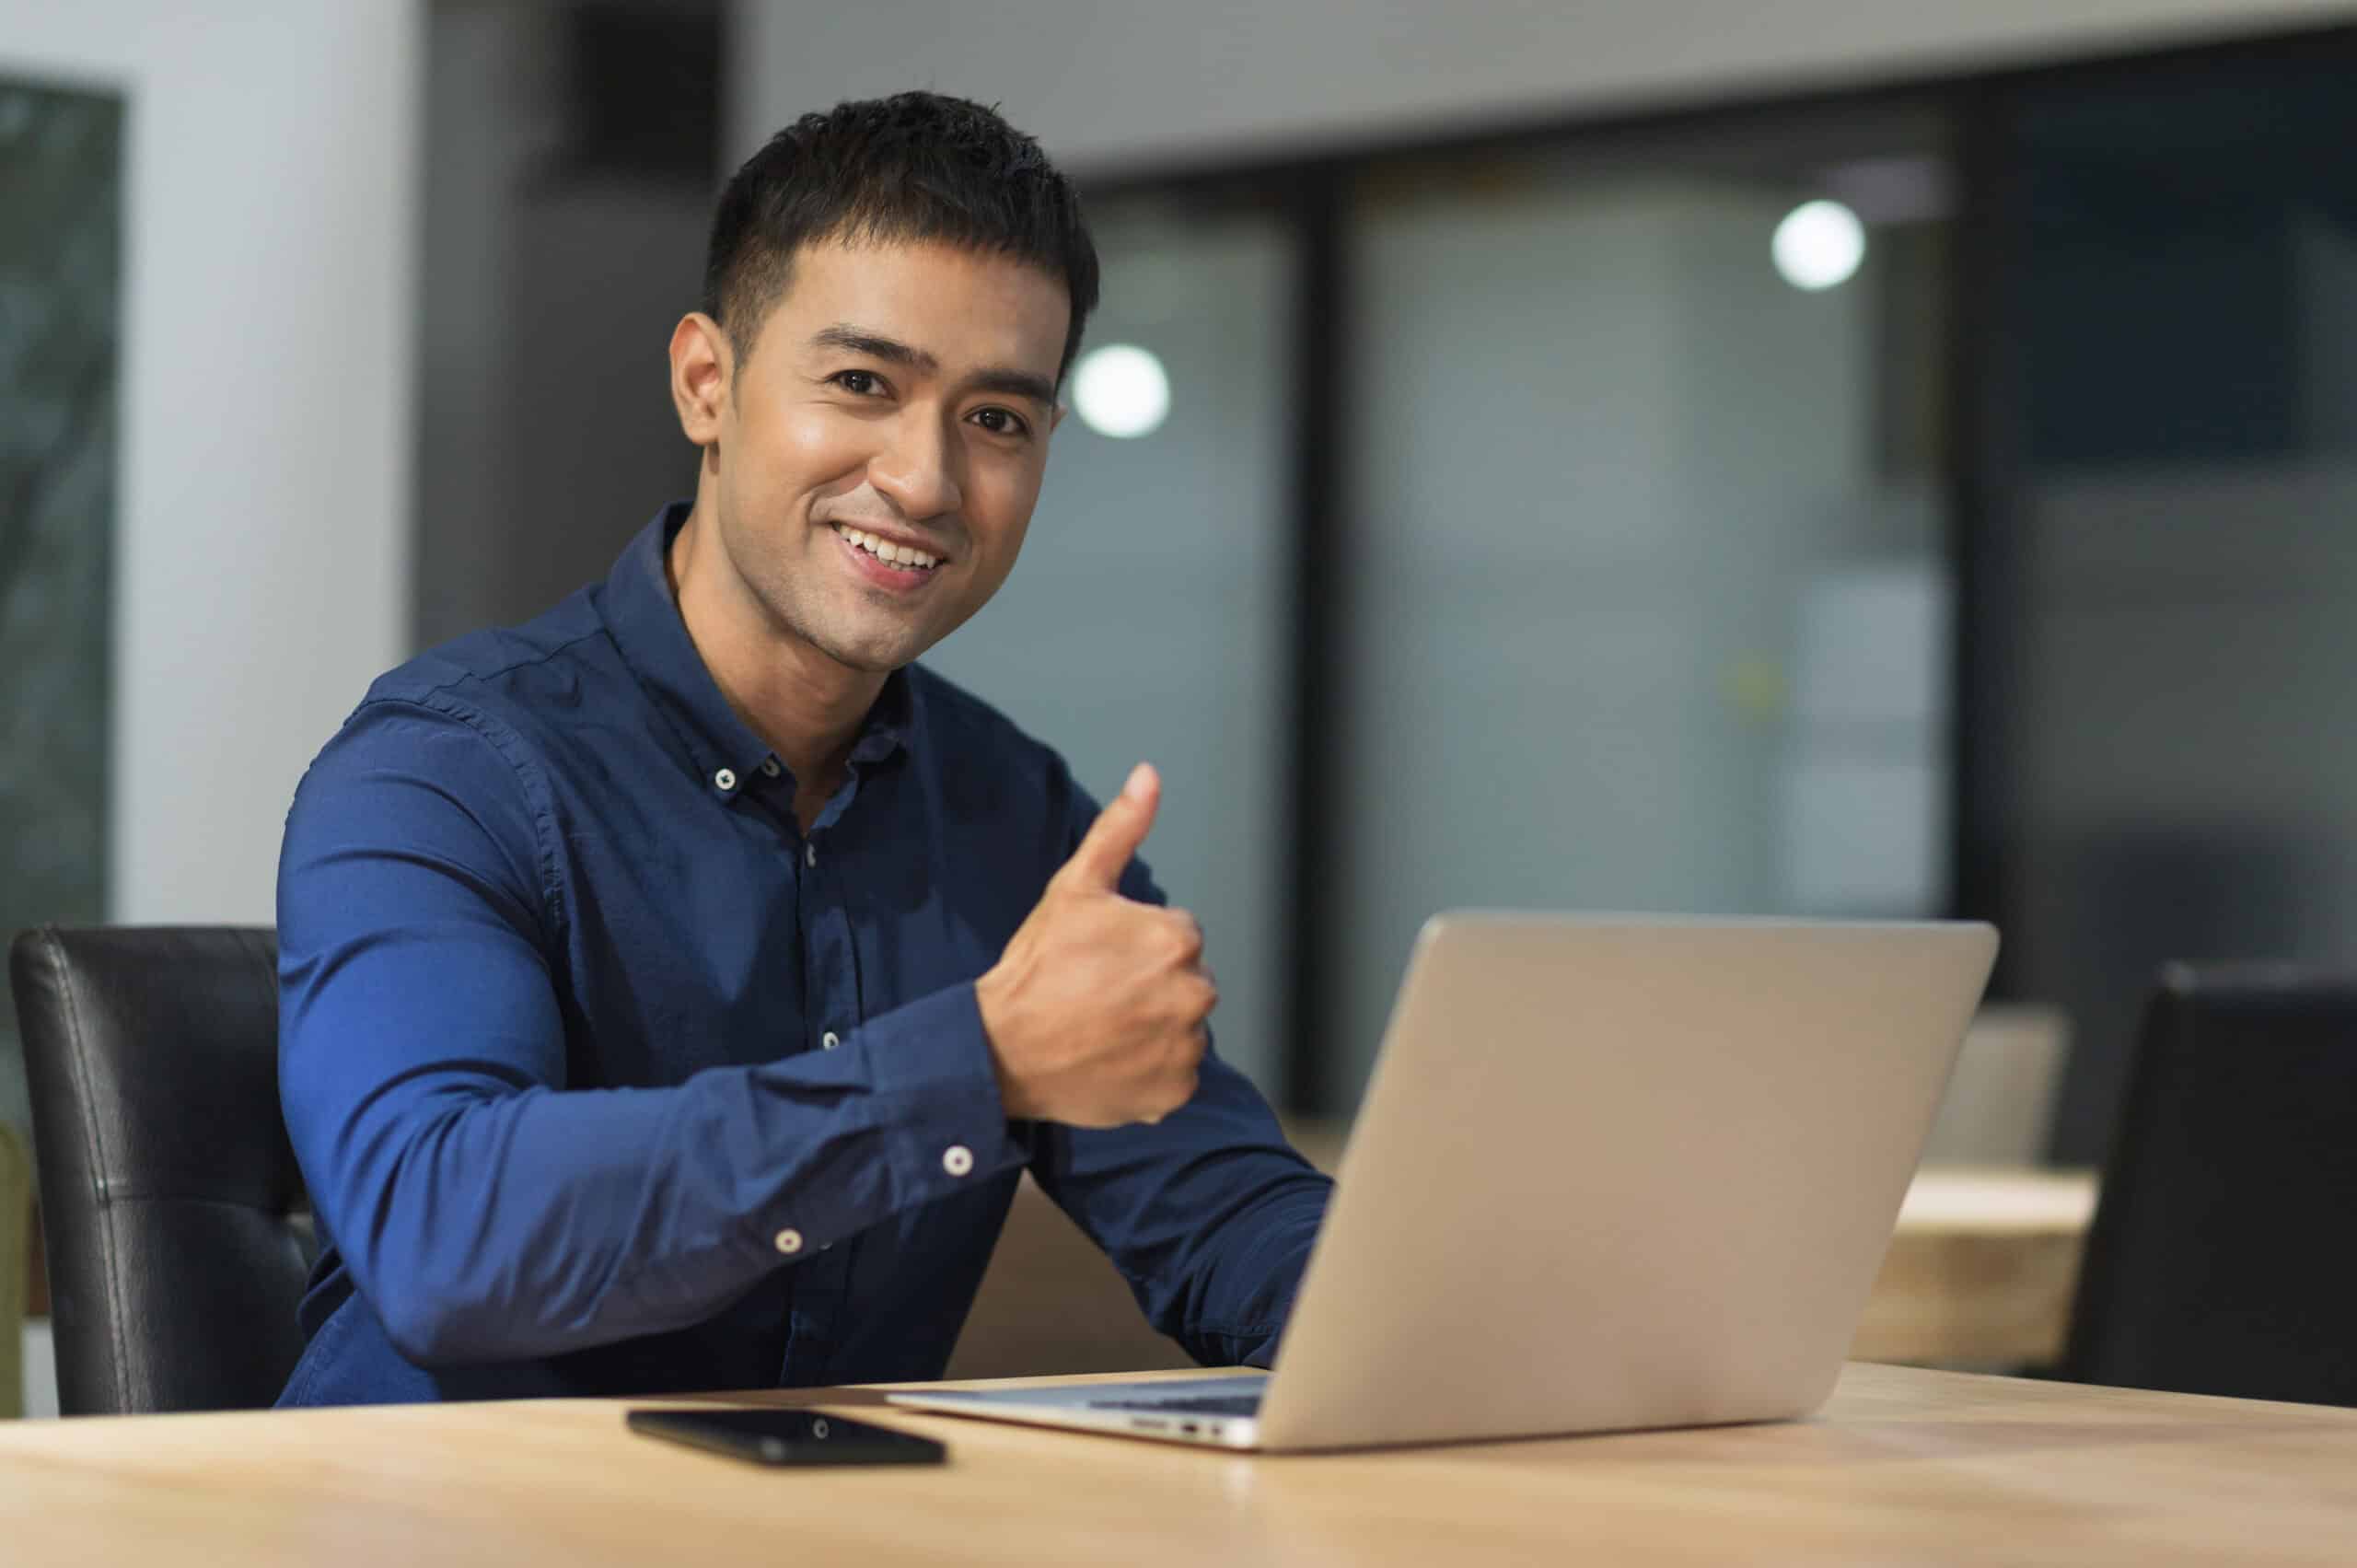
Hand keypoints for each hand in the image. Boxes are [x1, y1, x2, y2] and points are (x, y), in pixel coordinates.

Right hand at [975, 763, 1215, 1127]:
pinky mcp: (1176, 1092)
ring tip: (1099, 1029)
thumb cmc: (1035, 965)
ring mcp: (1186, 1048)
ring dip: (1152, 1028)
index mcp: (1178, 939)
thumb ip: (1120, 829)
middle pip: (1184, 983)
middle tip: (1095, 997)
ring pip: (1181, 1028)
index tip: (1095, 961)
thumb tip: (1150, 774)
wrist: (1000, 1051)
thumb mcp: (1073, 887)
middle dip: (1149, 986)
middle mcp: (1195, 994)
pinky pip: (1175, 1075)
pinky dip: (1149, 1071)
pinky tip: (1109, 1061)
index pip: (1176, 938)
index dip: (1133, 946)